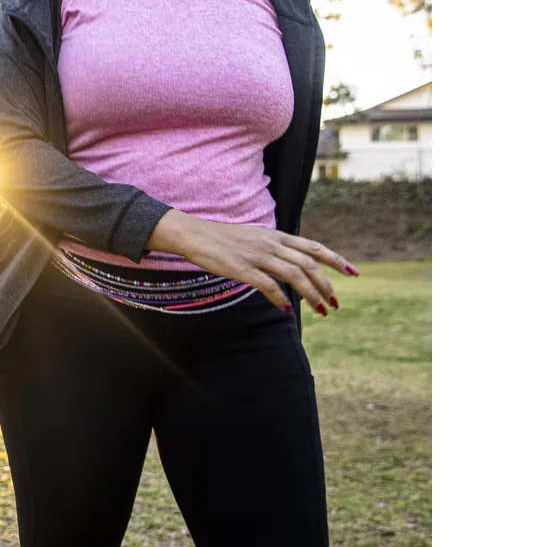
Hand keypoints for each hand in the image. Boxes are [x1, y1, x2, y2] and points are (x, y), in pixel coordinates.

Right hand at [150, 211, 356, 315]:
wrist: (194, 235)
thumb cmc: (222, 239)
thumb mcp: (254, 237)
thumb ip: (274, 249)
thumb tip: (291, 265)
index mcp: (276, 235)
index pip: (314, 247)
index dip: (336, 260)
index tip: (352, 273)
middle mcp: (271, 244)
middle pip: (309, 264)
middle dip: (326, 285)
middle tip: (334, 303)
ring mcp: (257, 256)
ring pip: (295, 275)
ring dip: (312, 294)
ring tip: (321, 310)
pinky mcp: (243, 269)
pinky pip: (269, 286)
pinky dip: (282, 299)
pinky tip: (288, 310)